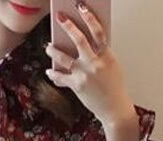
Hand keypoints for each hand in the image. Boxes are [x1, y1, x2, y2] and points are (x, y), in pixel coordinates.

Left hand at [45, 2, 136, 127]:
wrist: (114, 108)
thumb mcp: (113, 67)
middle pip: (79, 40)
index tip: (81, 7)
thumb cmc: (114, 88)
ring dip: (54, 51)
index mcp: (107, 55)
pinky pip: (61, 77)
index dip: (89, 17)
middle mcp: (95, 63)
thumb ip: (101, 55)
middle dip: (67, 26)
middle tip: (59, 17)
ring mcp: (85, 74)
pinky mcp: (76, 85)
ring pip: (65, 58)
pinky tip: (49, 71)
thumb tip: (88, 45)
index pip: (98, 31)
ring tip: (48, 47)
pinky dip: (54, 74)